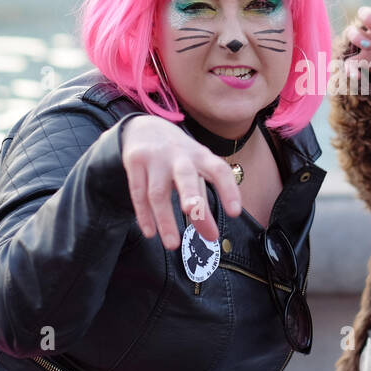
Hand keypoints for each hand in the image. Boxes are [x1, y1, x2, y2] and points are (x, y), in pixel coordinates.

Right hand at [120, 115, 241, 248]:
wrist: (144, 127)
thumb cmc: (178, 156)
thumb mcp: (195, 170)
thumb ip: (203, 202)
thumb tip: (212, 236)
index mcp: (201, 156)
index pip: (218, 170)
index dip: (228, 190)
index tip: (235, 212)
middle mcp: (179, 155)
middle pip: (185, 176)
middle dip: (190, 194)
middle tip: (193, 213)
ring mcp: (155, 158)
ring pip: (158, 192)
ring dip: (165, 219)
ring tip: (173, 244)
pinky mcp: (134, 162)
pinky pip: (137, 193)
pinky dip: (144, 215)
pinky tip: (150, 232)